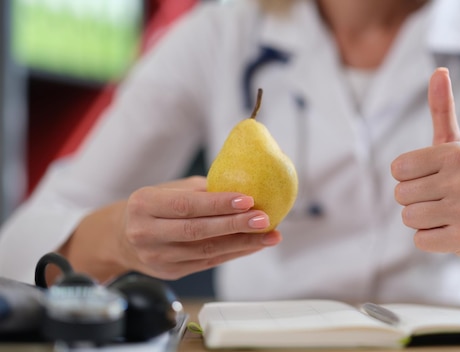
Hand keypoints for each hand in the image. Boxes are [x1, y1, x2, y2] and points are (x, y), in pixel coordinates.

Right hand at [118, 176, 280, 279]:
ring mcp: (158, 257)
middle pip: (197, 231)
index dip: (219, 204)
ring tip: (268, 235)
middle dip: (235, 225)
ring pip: (206, 251)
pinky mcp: (171, 272)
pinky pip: (208, 262)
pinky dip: (234, 253)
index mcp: (144, 204)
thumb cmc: (153, 207)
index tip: (248, 200)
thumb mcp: (168, 190)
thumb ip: (201, 191)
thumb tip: (242, 189)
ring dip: (242, 243)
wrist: (122, 237)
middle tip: (264, 219)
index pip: (186, 206)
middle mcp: (147, 232)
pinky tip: (253, 244)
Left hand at [390, 68, 459, 255]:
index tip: (433, 179)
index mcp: (456, 153)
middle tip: (441, 199)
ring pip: (409, 218)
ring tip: (446, 215)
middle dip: (415, 200)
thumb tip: (439, 70)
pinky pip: (420, 240)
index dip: (409, 178)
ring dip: (422, 220)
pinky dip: (430, 238)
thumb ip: (442, 109)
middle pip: (400, 195)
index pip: (398, 169)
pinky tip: (451, 231)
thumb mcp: (454, 143)